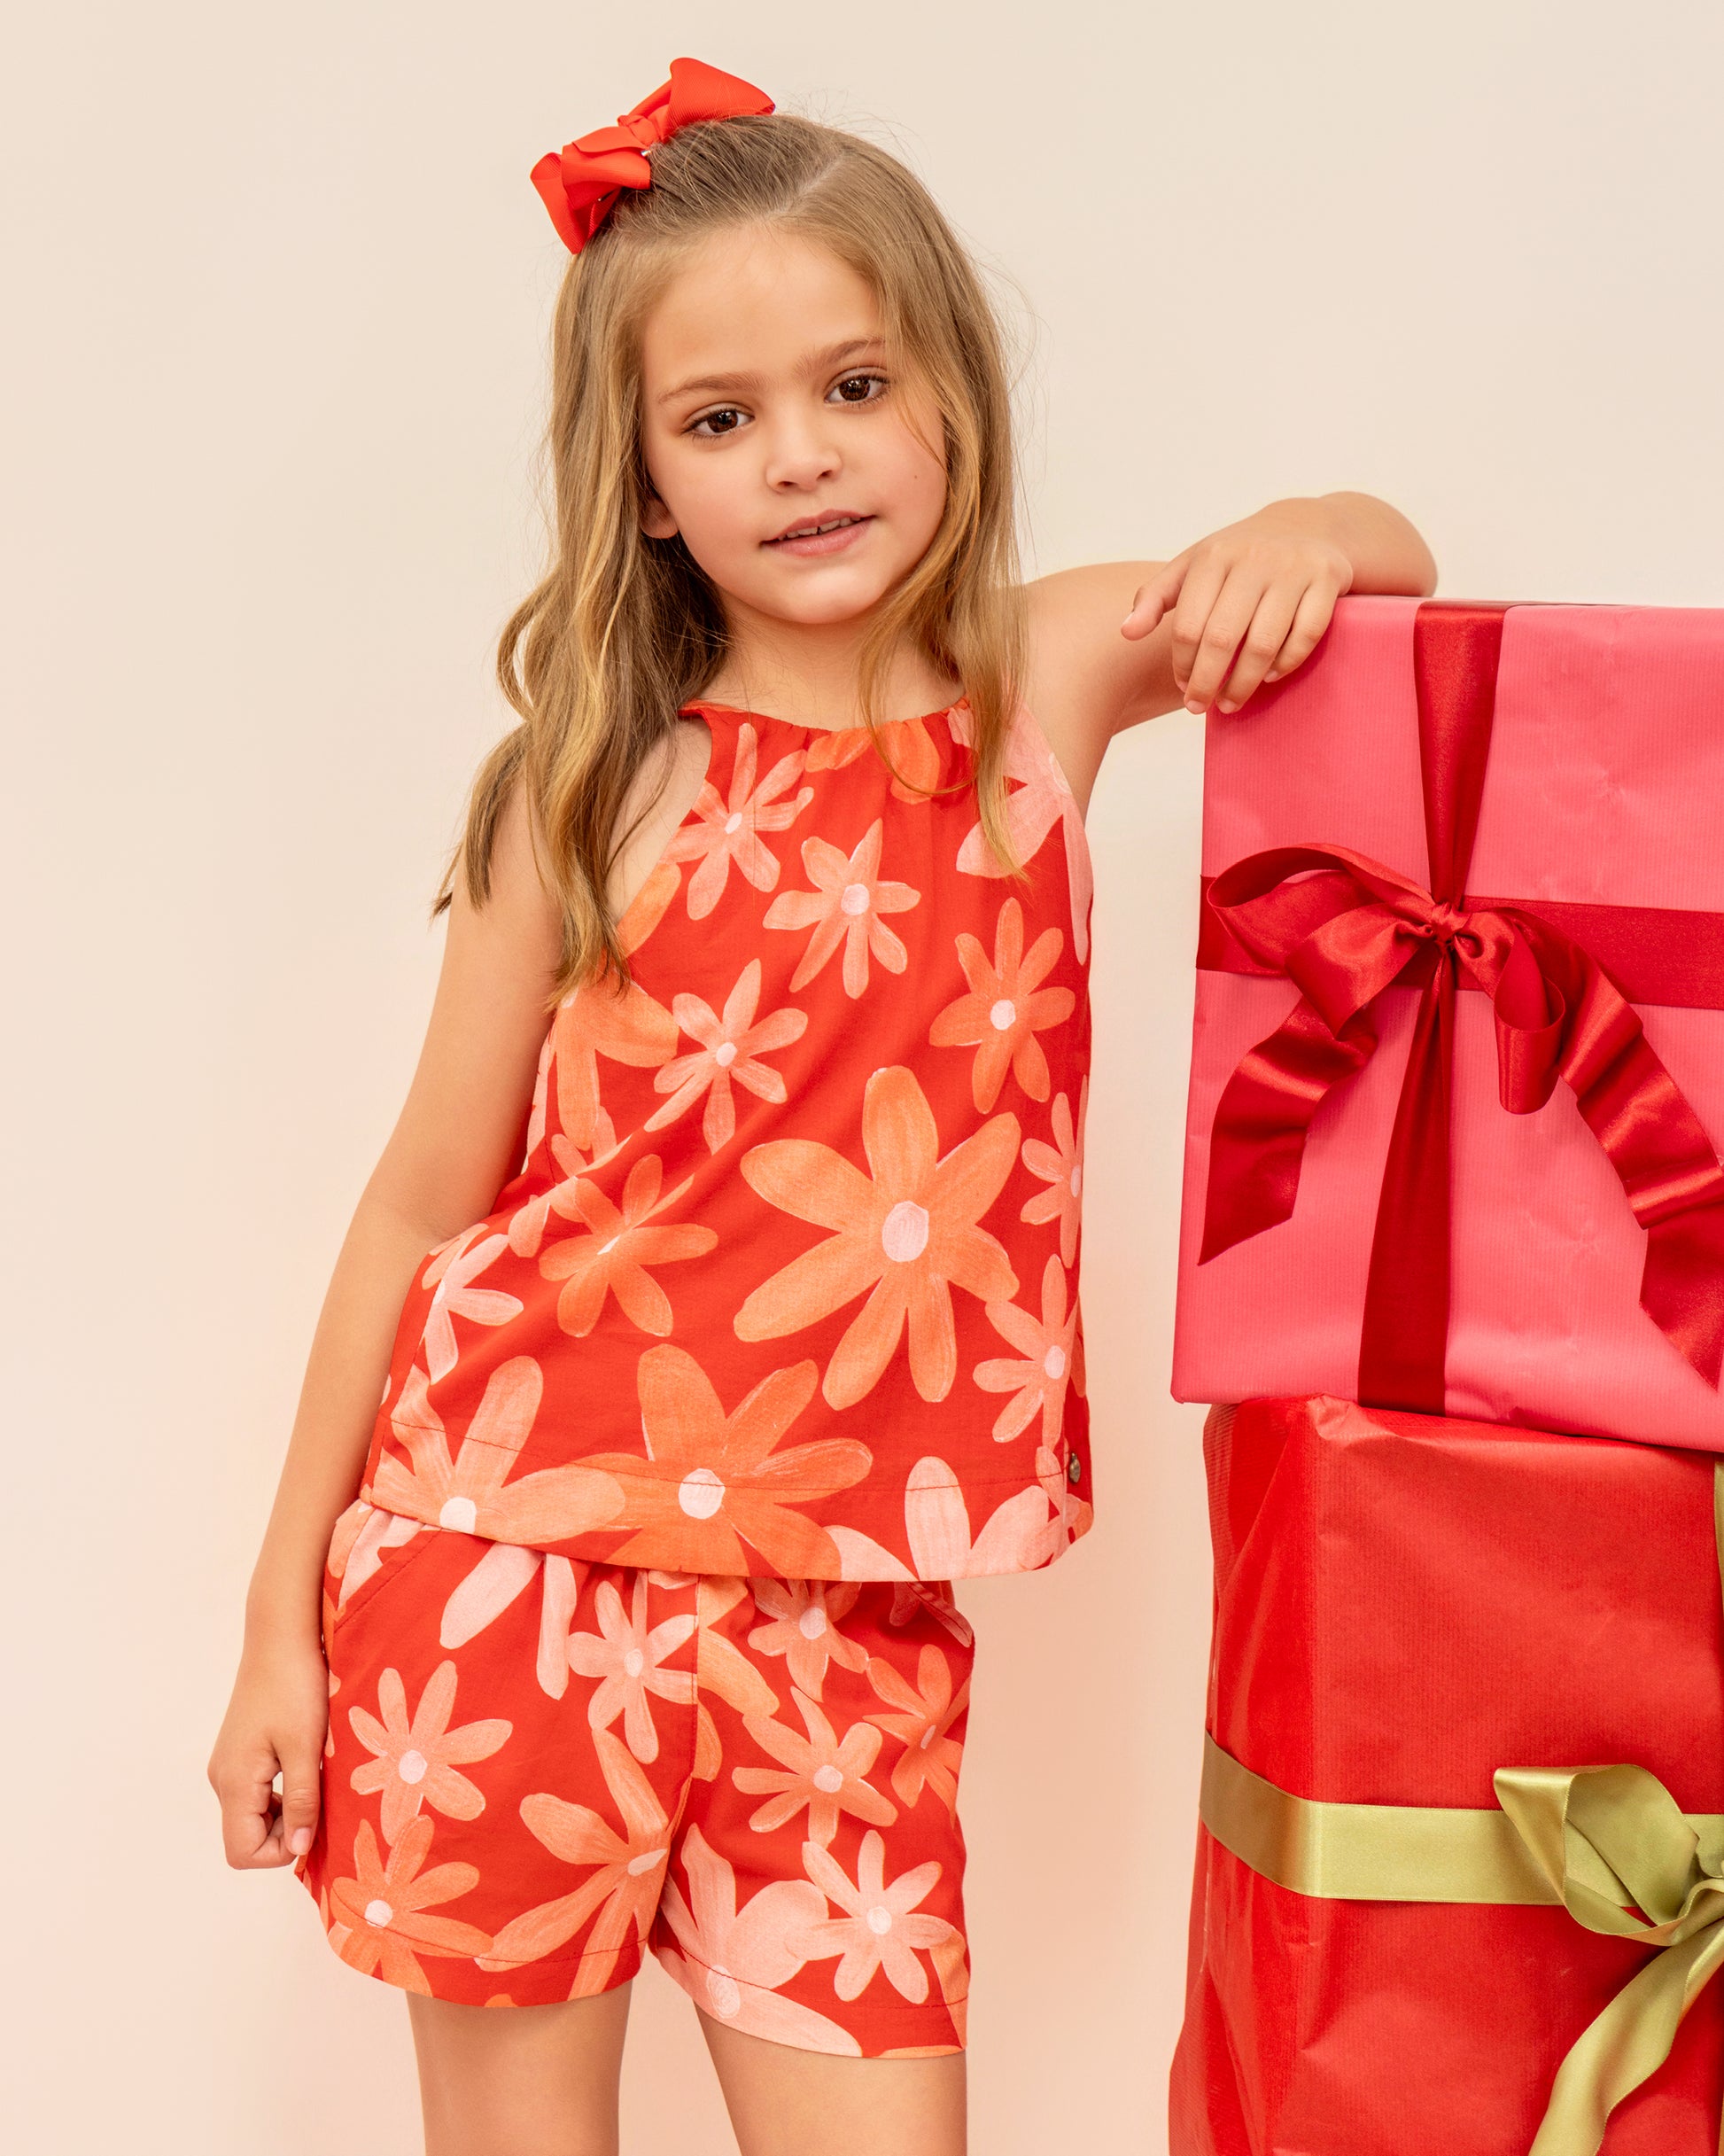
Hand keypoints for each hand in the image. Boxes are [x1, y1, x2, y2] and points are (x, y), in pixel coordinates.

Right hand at [208, 1630, 329, 1868]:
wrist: (280, 1637)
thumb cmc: (294, 1687)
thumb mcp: (306, 1748)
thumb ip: (303, 1801)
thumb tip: (299, 1848)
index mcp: (235, 1783)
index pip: (242, 1852)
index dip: (280, 1851)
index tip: (313, 1823)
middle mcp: (223, 1779)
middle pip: (246, 1837)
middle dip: (286, 1831)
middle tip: (320, 1801)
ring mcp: (229, 1765)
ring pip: (252, 1815)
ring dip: (286, 1812)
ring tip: (315, 1780)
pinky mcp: (239, 1752)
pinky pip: (256, 1792)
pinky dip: (281, 1793)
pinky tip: (305, 1767)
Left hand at [1121, 504, 1354, 714]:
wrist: (1307, 526)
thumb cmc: (1239, 557)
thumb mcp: (1194, 566)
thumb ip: (1155, 597)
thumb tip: (1127, 633)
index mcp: (1214, 557)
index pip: (1188, 626)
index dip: (1182, 665)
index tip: (1182, 687)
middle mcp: (1253, 559)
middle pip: (1222, 638)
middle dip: (1207, 682)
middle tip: (1199, 707)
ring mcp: (1293, 568)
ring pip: (1263, 643)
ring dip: (1244, 683)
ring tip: (1230, 703)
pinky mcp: (1327, 579)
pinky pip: (1305, 636)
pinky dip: (1286, 664)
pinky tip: (1269, 677)